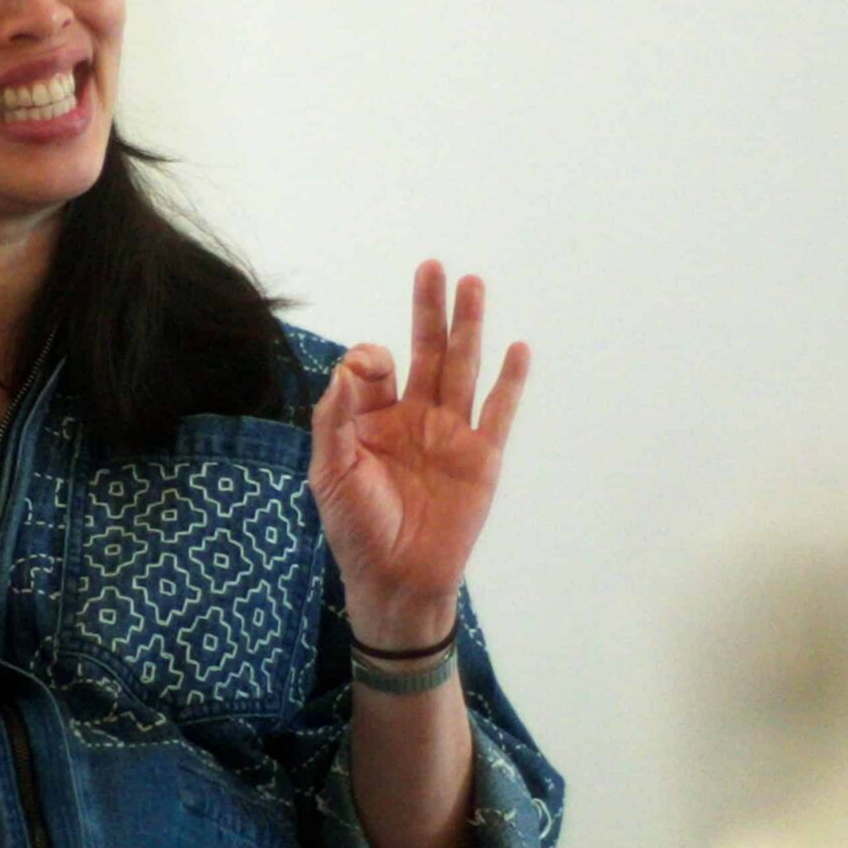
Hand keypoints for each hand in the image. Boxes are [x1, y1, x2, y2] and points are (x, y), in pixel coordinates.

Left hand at [309, 260, 530, 647]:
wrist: (396, 580)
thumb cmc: (356, 528)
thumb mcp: (331, 472)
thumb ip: (335, 418)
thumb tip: (347, 366)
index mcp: (373, 418)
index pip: (375, 368)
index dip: (369, 359)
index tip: (365, 371)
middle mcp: (414, 416)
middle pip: (426, 351)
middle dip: (429, 310)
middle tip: (434, 266)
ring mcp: (451, 434)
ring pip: (463, 368)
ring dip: (469, 327)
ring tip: (473, 285)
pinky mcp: (481, 458)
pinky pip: (498, 412)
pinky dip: (510, 381)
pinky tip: (516, 348)